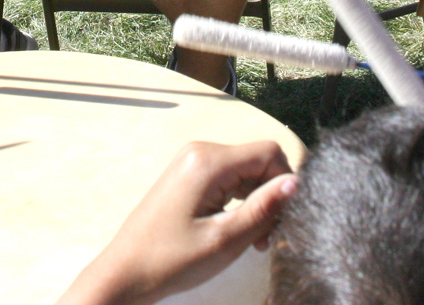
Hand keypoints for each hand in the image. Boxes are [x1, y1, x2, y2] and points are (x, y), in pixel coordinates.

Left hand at [57, 140, 297, 304]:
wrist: (126, 272)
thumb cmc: (171, 260)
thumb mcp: (226, 239)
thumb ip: (263, 208)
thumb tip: (296, 183)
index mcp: (208, 161)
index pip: (269, 152)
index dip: (285, 183)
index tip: (283, 220)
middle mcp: (200, 151)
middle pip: (258, 161)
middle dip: (270, 196)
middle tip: (267, 239)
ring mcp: (192, 162)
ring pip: (245, 172)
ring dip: (256, 202)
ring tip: (253, 241)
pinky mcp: (189, 175)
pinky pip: (228, 179)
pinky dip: (239, 202)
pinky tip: (237, 230)